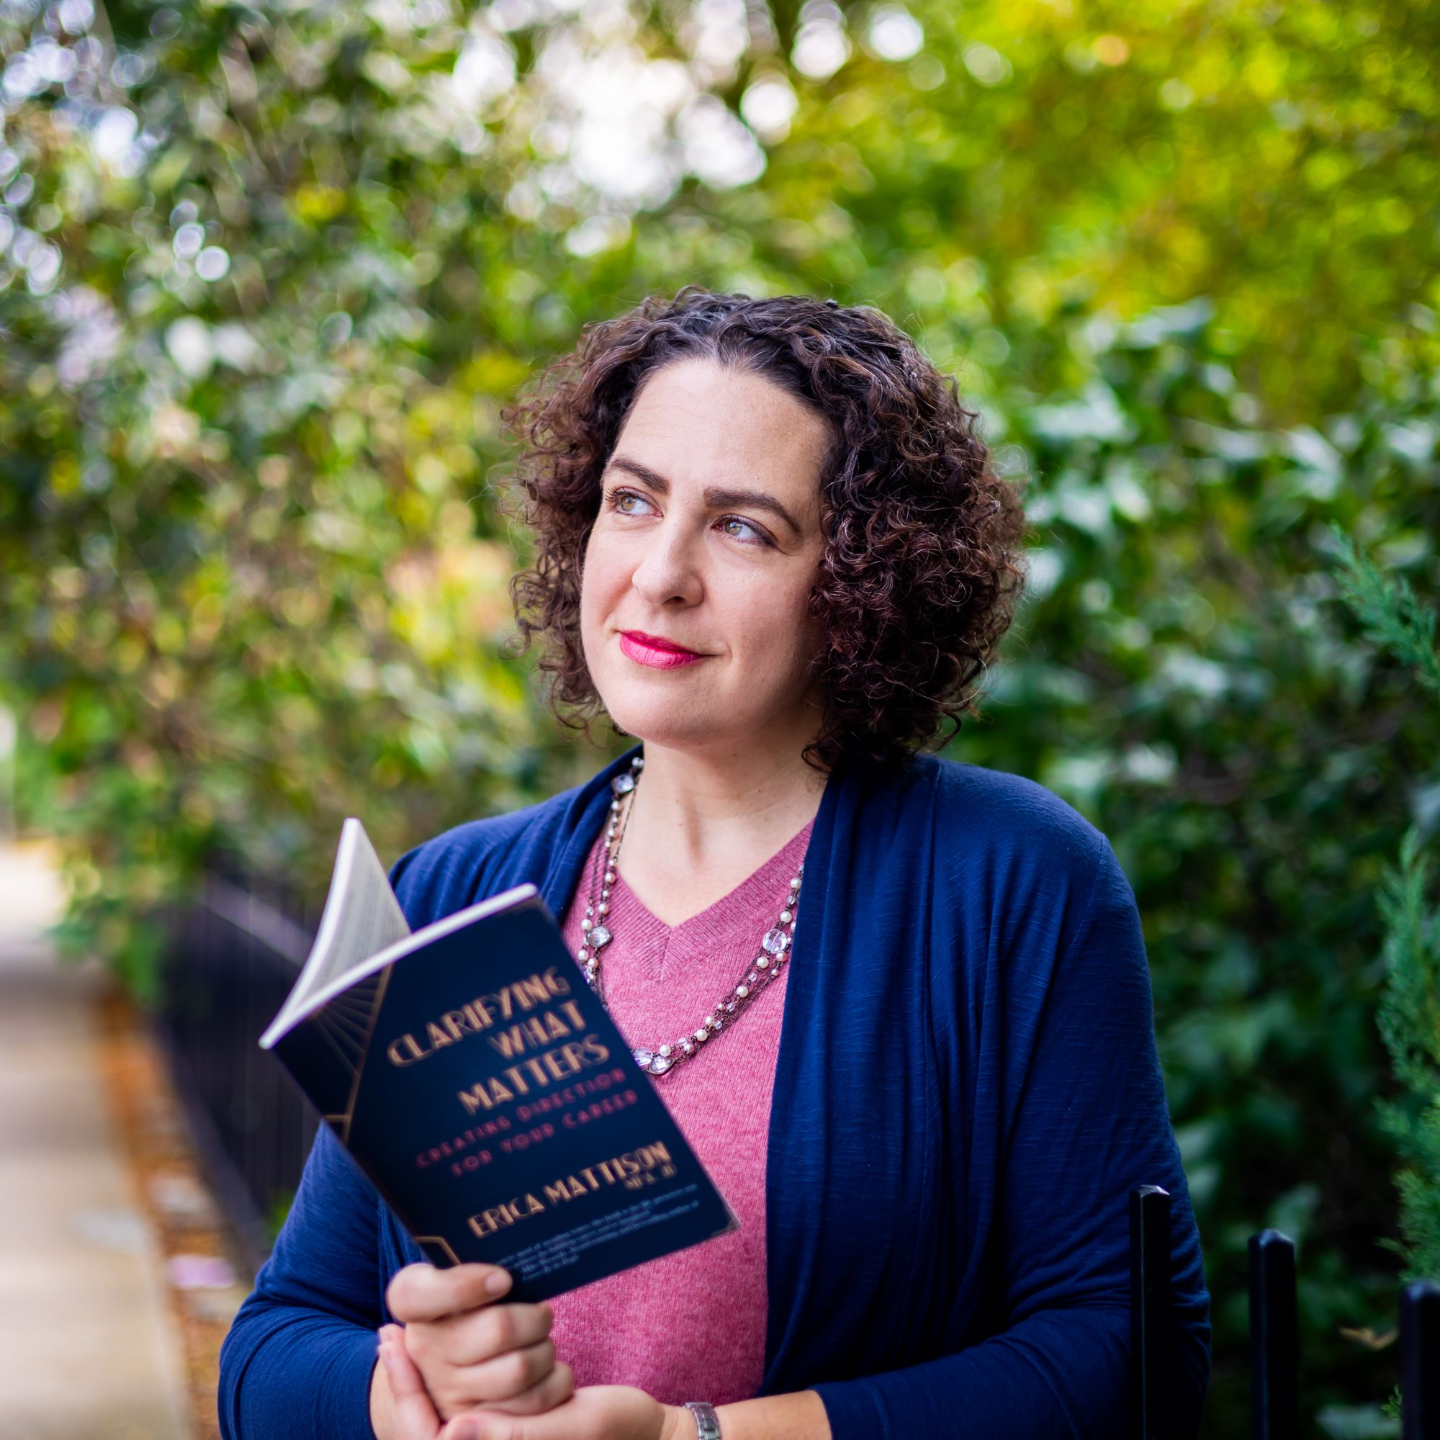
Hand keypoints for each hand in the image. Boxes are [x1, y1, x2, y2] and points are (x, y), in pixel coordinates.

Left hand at [379, 1328, 685, 1439]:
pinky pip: (464, 1420)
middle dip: (406, 1386)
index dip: (405, 1394)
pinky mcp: (510, 1438)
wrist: (653, 1438)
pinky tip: (448, 1351)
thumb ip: (511, 1437)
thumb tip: (448, 1432)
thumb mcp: (570, 1428)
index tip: (395, 1342)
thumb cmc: (620, 1434)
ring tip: (408, 1338)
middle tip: (390, 1335)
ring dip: (422, 1385)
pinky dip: (447, 1387)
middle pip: (424, 1433)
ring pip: (438, 1426)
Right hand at [385, 1263, 573, 1421]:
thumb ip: (469, 1263)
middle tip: (541, 1313)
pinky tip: (551, 1370)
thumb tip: (502, 1271)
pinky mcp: (480, 1421)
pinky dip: (556, 1380)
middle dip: (534, 1317)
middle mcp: (423, 1350)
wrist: (451, 1359)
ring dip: (545, 1349)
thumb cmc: (469, 1302)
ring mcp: (448, 1391)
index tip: (503, 1279)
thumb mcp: (456, 1275)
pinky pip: (537, 1401)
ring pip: (520, 1368)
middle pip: (499, 1329)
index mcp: (413, 1302)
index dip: (467, 1286)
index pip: (416, 1293)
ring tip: (541, 1341)